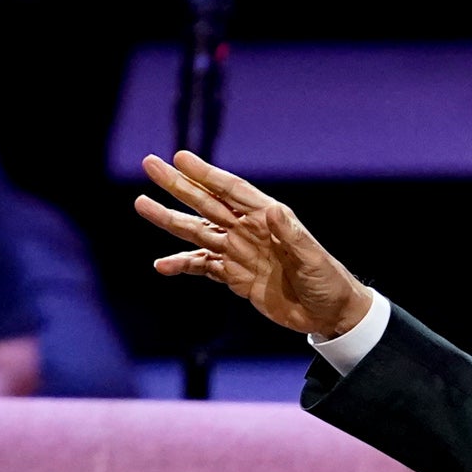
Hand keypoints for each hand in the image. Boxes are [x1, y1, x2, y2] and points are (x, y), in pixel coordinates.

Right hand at [136, 152, 371, 342]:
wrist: (329, 314)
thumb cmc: (327, 280)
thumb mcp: (312, 257)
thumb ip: (290, 235)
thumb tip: (271, 211)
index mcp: (266, 217)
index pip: (230, 190)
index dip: (205, 173)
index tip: (180, 157)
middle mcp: (247, 230)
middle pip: (205, 203)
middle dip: (177, 185)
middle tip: (149, 164)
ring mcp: (238, 252)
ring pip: (197, 232)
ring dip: (169, 219)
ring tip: (142, 205)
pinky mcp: (234, 277)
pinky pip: (202, 267)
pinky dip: (182, 265)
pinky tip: (161, 265)